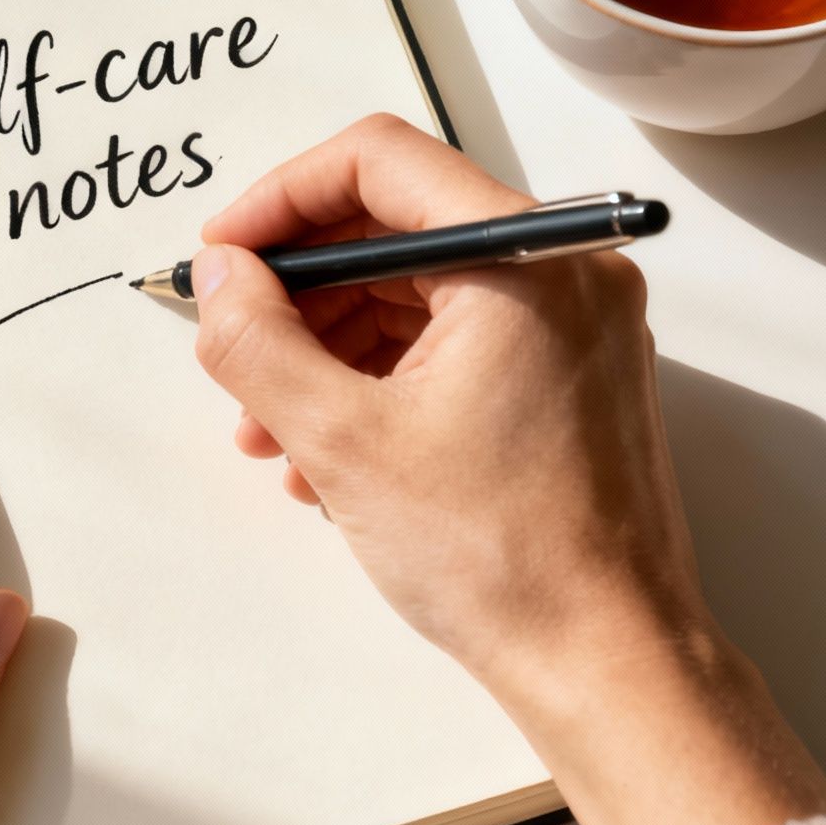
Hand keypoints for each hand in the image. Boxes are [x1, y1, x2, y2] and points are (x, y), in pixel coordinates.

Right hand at [191, 115, 825, 824]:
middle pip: (396, 226)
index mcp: (526, 259)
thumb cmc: (506, 559)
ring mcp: (574, 326)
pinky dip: (381, 377)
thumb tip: (220, 277)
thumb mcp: (344, 441)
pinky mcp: (567, 376)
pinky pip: (454, 340)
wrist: (605, 662)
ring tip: (270, 427)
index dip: (281, 199)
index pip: (379, 162)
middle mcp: (566, 272)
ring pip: (419, 291)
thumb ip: (259, 342)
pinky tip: (327, 452)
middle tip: (233, 346)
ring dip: (329, 344)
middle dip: (300, 290)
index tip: (225, 253)